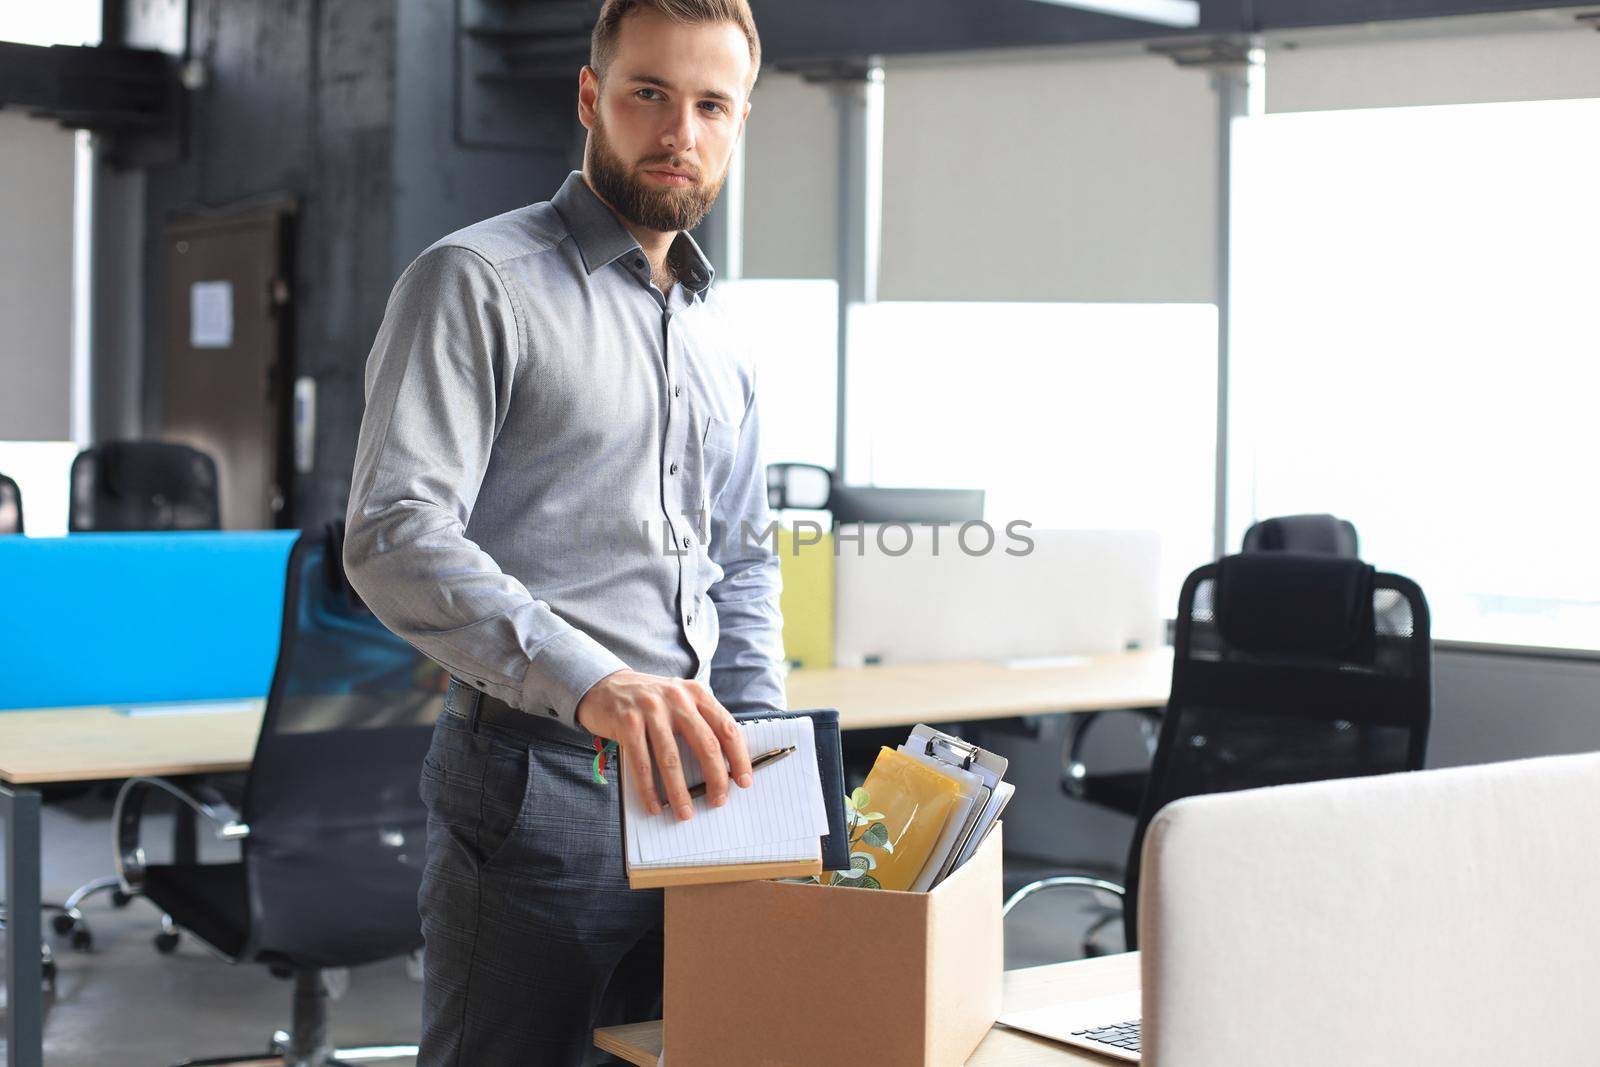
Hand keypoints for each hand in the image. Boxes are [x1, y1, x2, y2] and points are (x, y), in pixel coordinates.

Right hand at [576, 670, 752, 820]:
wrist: (604, 685)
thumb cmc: (648, 701)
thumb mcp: (679, 700)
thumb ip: (700, 721)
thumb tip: (722, 765)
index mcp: (696, 693)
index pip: (727, 728)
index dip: (739, 758)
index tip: (744, 782)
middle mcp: (677, 698)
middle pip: (705, 744)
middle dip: (715, 778)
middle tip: (718, 801)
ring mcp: (651, 709)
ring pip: (672, 758)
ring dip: (680, 792)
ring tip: (685, 813)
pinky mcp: (627, 722)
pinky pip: (641, 763)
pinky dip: (649, 790)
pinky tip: (654, 805)